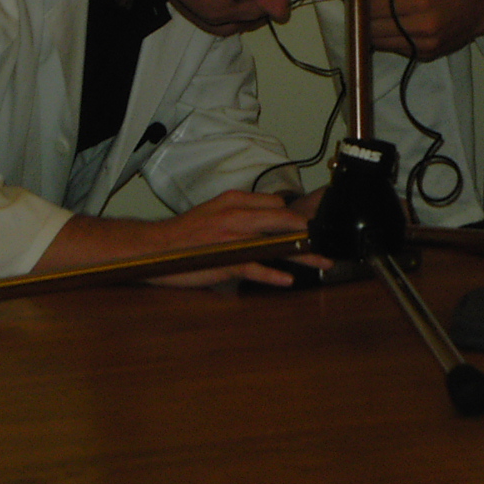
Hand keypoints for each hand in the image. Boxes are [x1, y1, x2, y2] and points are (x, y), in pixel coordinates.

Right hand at [39, 191, 328, 287]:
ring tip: (323, 263)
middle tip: (330, 243)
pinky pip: (254, 267)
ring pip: (275, 243)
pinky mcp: (224, 261)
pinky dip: (273, 275)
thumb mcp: (215, 213)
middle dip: (310, 232)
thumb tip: (271, 214)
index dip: (300, 216)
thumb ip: (242, 213)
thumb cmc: (185, 235)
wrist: (152, 247)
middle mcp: (236, 216)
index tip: (317, 226)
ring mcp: (231, 239)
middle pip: (284, 221)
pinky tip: (288, 281)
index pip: (277, 204)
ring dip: (303, 254)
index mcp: (234, 202)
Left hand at [343, 0, 483, 60]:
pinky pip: (396, 49)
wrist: (483, 3)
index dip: (354, 1)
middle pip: (372, 28)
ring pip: (380, 42)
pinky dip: (388, 38)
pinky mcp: (426, 56)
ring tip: (371, 15)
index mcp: (418, 0)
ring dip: (369, 30)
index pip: (372, 7)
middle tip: (353, 5)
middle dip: (359, 17)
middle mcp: (421, 26)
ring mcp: (424, 45)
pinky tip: (392, 27)